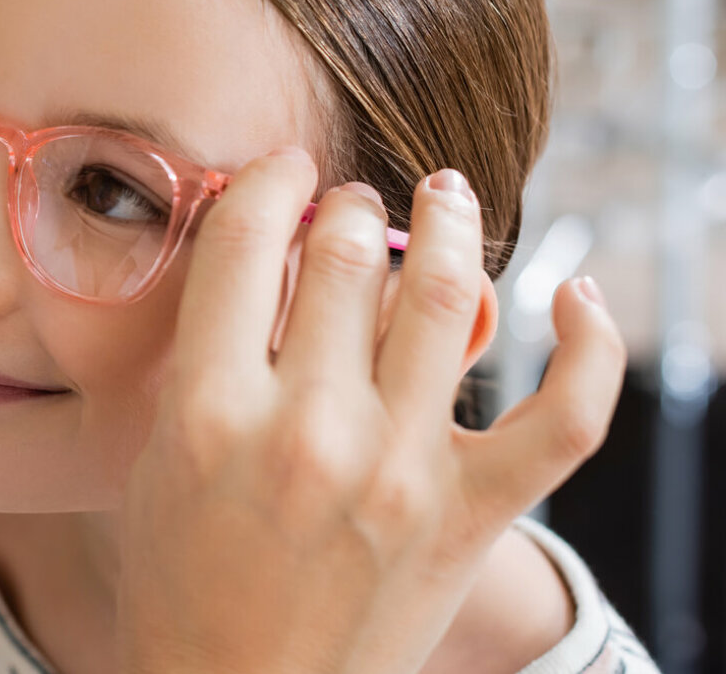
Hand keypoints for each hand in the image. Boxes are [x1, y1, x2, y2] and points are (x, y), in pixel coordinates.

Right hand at [114, 149, 625, 673]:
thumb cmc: (184, 581)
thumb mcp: (158, 458)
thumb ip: (204, 358)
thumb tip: (266, 258)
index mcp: (210, 413)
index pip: (248, 242)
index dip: (269, 178)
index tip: (283, 168)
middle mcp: (308, 432)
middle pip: (346, 255)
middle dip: (350, 207)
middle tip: (351, 203)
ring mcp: (399, 473)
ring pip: (445, 296)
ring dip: (446, 225)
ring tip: (442, 198)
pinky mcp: (470, 516)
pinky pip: (564, 416)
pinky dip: (590, 346)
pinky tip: (575, 299)